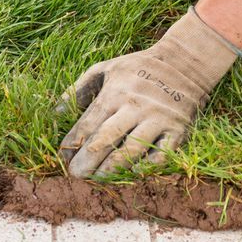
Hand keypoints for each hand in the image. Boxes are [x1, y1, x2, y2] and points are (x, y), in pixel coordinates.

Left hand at [57, 8, 241, 177]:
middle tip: (75, 175)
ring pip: (131, 151)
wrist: (184, 63)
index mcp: (115, 92)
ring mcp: (158, 120)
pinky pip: (160, 156)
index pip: (88, 124)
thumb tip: (57, 113)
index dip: (72, 143)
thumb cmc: (138, 68)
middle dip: (87, 161)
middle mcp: (136, 106)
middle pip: (106, 140)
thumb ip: (79, 89)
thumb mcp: (106, 69)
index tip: (63, 157)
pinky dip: (145, 168)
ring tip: (97, 178)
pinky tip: (132, 173)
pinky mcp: (178, 131)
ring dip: (111, 169)